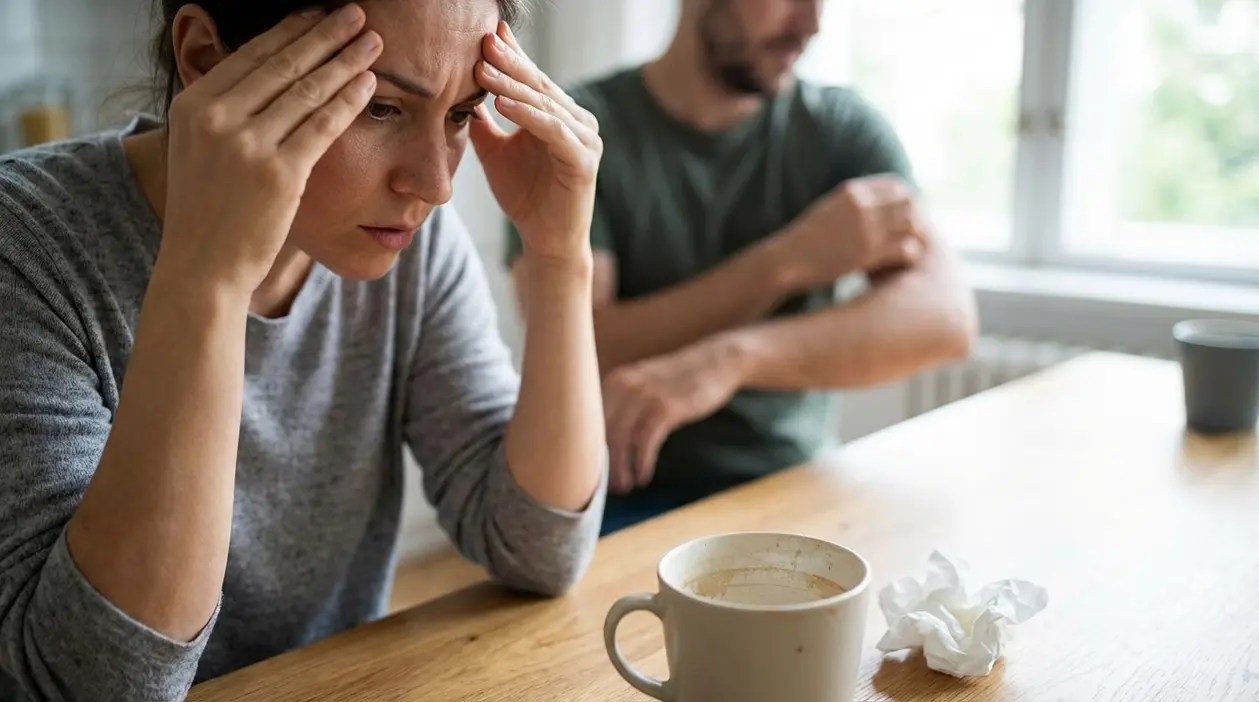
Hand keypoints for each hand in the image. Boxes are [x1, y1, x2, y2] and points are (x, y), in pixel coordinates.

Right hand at [158, 5, 380, 294]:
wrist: (202, 266)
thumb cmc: (208, 212)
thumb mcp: (200, 150)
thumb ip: (224, 113)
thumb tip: (261, 79)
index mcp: (192, 105)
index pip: (252, 56)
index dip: (291, 30)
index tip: (318, 13)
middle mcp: (215, 117)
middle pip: (283, 64)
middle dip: (325, 33)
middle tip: (356, 13)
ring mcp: (247, 145)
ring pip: (307, 90)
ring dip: (345, 60)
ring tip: (372, 40)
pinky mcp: (279, 173)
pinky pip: (323, 126)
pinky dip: (349, 100)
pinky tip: (369, 83)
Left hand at [472, 22, 601, 262]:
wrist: (545, 240)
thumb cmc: (525, 196)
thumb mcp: (494, 151)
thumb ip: (483, 122)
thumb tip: (459, 92)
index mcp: (559, 114)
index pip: (532, 78)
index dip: (511, 55)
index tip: (485, 32)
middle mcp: (577, 121)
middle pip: (538, 85)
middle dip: (509, 61)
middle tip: (483, 40)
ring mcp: (585, 139)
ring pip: (544, 104)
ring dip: (512, 86)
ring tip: (483, 69)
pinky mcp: (584, 160)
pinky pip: (553, 131)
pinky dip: (528, 116)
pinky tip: (503, 105)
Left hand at [602, 340, 745, 494]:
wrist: (715, 362)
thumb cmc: (679, 379)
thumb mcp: (645, 385)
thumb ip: (624, 405)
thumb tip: (604, 440)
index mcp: (615, 381)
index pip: (589, 420)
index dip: (588, 449)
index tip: (591, 471)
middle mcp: (624, 385)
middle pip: (600, 432)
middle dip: (601, 464)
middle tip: (607, 487)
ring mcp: (645, 395)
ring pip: (620, 439)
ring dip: (620, 469)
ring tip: (624, 487)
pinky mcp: (666, 407)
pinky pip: (645, 442)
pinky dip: (642, 463)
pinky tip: (643, 477)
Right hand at [776, 174, 924, 290]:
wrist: (787, 260)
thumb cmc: (806, 237)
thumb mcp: (829, 207)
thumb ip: (852, 201)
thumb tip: (872, 200)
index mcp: (853, 191)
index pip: (895, 185)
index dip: (905, 199)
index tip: (903, 213)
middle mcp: (862, 206)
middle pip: (908, 203)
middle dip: (912, 217)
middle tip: (909, 232)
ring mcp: (867, 230)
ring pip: (911, 225)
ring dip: (913, 235)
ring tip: (907, 246)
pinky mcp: (868, 254)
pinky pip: (905, 249)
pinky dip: (909, 254)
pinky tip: (901, 260)